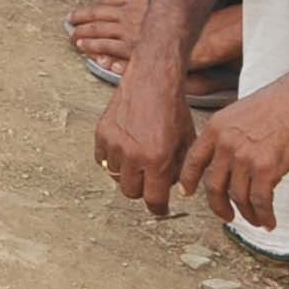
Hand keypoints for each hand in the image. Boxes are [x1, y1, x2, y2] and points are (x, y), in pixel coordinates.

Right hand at [91, 64, 197, 218]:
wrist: (153, 80)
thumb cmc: (173, 109)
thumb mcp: (186, 142)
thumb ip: (180, 170)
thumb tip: (178, 191)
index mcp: (157, 160)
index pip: (153, 199)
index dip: (158, 208)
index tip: (159, 207)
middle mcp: (133, 155)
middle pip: (131, 192)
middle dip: (142, 190)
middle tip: (149, 181)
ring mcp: (114, 144)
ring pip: (115, 176)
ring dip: (126, 173)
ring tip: (137, 161)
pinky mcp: (101, 133)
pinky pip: (102, 159)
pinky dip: (111, 159)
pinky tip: (124, 149)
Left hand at [177, 81, 288, 232]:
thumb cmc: (277, 103)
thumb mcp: (239, 112)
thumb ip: (228, 135)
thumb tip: (228, 157)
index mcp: (215, 129)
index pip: (193, 160)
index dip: (188, 179)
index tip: (187, 192)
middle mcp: (225, 145)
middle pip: (213, 186)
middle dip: (218, 206)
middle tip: (226, 216)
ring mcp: (244, 158)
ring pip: (238, 197)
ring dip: (247, 213)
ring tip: (255, 220)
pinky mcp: (266, 169)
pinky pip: (260, 201)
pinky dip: (264, 215)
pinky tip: (269, 221)